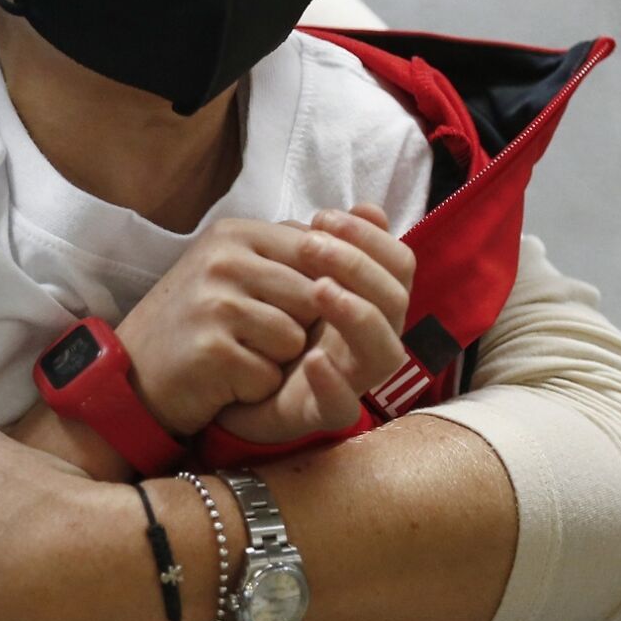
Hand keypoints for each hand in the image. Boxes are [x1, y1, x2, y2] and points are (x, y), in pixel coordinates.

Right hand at [115, 218, 329, 435]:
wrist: (131, 372)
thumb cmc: (196, 320)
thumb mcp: (235, 267)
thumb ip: (293, 247)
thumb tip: (367, 219)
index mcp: (234, 233)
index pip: (319, 251)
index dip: (319, 290)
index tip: (286, 308)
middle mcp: (222, 260)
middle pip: (315, 298)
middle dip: (298, 328)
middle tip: (254, 336)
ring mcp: (213, 304)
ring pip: (296, 340)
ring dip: (275, 361)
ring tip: (237, 356)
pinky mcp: (210, 351)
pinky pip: (269, 376)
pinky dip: (253, 387)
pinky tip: (222, 379)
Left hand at [217, 205, 416, 441]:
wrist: (223, 379)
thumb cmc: (270, 321)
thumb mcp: (295, 273)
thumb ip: (329, 243)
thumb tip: (368, 206)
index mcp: (369, 302)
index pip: (397, 266)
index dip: (370, 238)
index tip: (324, 217)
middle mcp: (369, 340)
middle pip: (395, 302)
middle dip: (358, 267)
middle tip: (312, 246)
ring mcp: (350, 379)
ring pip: (383, 353)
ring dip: (357, 315)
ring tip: (320, 290)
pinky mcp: (319, 413)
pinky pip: (342, 406)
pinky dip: (333, 382)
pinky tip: (312, 357)